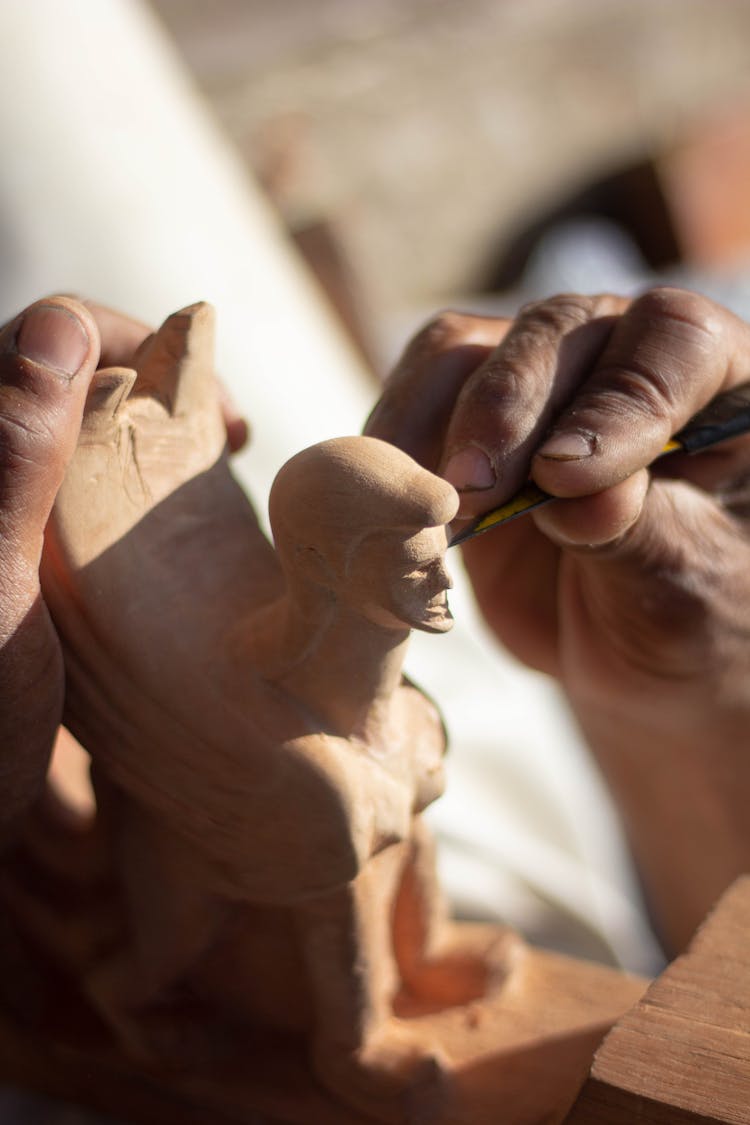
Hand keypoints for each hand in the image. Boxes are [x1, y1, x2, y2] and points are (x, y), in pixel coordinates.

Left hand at [0, 295, 247, 844]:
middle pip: (74, 371)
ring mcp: (14, 514)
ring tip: (216, 466)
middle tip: (229, 438)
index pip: (47, 334)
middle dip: (162, 382)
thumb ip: (10, 457)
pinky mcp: (32, 553)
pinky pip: (92, 485)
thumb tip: (61, 324)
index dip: (139, 343)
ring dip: (157, 427)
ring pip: (86, 425)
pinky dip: (144, 480)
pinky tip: (181, 519)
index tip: (216, 411)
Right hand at [366, 288, 749, 949]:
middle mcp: (630, 357)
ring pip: (474, 347)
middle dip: (508, 409)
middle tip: (474, 494)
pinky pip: (420, 388)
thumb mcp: (682, 596)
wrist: (624, 648)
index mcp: (723, 387)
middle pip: (561, 326)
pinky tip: (396, 499)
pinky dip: (396, 440)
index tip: (568, 481)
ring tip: (438, 505)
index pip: (676, 341)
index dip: (622, 397)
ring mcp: (545, 377)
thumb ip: (641, 535)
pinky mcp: (469, 411)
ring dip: (440, 423)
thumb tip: (578, 496)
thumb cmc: (683, 619)